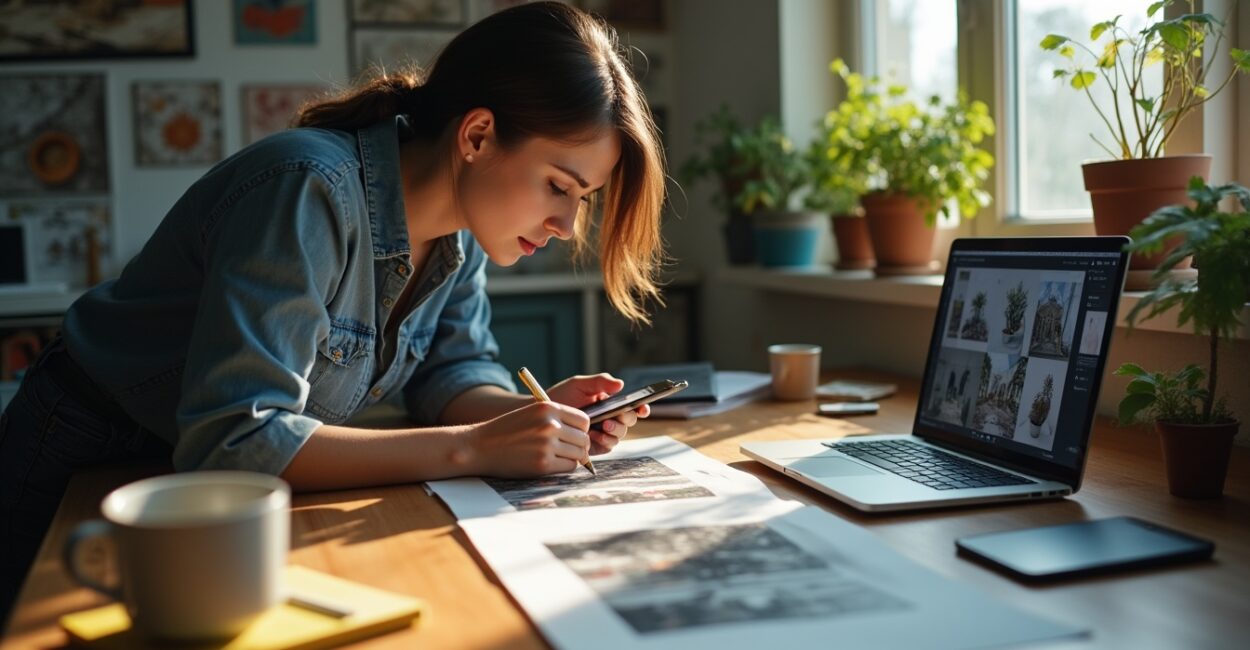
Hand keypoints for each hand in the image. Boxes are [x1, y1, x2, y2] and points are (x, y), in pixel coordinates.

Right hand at [465, 401, 589, 476]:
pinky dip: (564, 467)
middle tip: (567, 450)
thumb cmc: (506, 430)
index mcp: (548, 408)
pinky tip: (551, 464)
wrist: (479, 446)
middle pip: (584, 438)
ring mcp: (547, 444)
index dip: (581, 430)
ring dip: (572, 457)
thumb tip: (585, 432)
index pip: (584, 420)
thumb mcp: (531, 413)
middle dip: (579, 446)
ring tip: (557, 457)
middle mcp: (550, 424)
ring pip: (579, 454)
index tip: (573, 436)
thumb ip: (556, 418)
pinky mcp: (543, 463)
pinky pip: (569, 467)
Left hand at [546, 373, 649, 454]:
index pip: (631, 405)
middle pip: (629, 420)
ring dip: (615, 431)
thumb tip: (621, 384)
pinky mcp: (596, 445)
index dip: (641, 407)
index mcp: (610, 401)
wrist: (541, 413)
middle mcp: (610, 417)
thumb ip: (599, 382)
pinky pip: (608, 445)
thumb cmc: (561, 396)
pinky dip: (605, 441)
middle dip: (626, 419)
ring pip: (620, 434)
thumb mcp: (579, 384)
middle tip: (615, 417)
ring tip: (604, 426)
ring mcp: (603, 432)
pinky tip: (595, 436)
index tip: (642, 408)